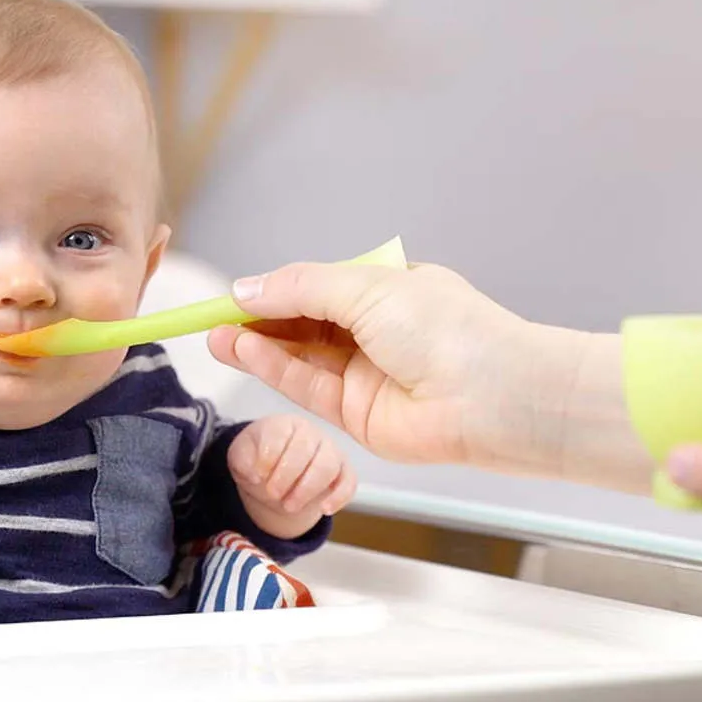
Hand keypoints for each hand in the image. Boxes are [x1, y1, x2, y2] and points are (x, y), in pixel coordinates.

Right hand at [210, 262, 534, 466]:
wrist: (490, 397)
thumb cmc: (443, 328)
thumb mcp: (365, 287)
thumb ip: (300, 288)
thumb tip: (246, 288)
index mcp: (385, 290)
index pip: (315, 287)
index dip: (272, 290)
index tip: (230, 294)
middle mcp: (373, 331)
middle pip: (301, 324)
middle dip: (257, 319)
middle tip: (211, 317)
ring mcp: (363, 374)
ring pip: (298, 357)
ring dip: (256, 346)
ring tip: (215, 335)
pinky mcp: (355, 414)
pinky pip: (305, 386)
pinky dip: (273, 368)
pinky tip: (243, 351)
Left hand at [227, 414, 356, 538]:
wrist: (276, 471)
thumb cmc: (259, 458)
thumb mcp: (241, 457)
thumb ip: (242, 460)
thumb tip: (255, 473)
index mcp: (284, 425)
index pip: (279, 434)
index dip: (267, 457)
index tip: (256, 476)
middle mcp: (310, 434)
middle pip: (304, 450)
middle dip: (286, 476)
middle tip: (272, 494)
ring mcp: (330, 451)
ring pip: (327, 466)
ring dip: (307, 489)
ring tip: (289, 506)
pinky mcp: (344, 471)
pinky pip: (349, 481)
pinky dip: (339, 497)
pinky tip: (324, 509)